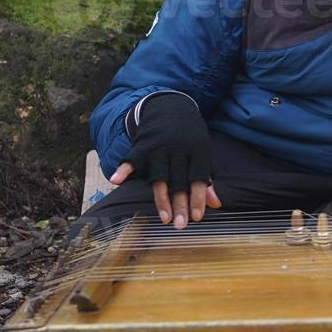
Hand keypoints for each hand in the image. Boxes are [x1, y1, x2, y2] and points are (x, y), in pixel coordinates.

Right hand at [108, 93, 221, 228]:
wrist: (171, 106)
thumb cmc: (190, 135)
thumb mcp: (202, 151)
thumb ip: (207, 177)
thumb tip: (215, 204)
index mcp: (197, 150)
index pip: (198, 178)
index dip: (198, 198)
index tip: (196, 218)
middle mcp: (179, 149)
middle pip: (179, 181)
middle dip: (180, 204)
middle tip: (180, 225)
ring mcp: (159, 146)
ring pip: (159, 177)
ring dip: (161, 198)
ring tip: (165, 218)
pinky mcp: (143, 144)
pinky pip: (132, 159)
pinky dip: (124, 168)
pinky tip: (116, 180)